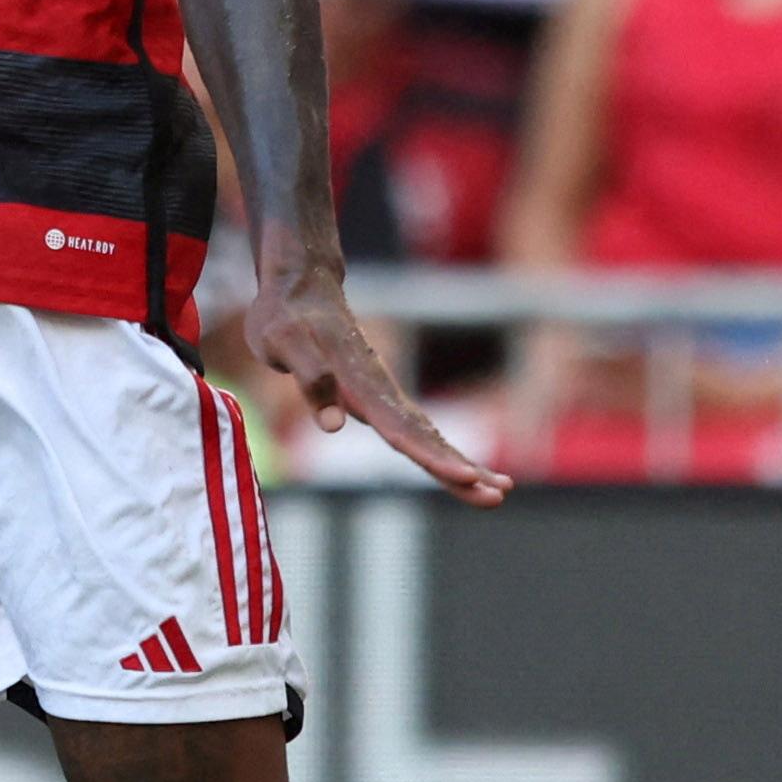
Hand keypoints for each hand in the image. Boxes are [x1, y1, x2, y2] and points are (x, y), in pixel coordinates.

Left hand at [245, 262, 511, 505]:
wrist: (301, 285)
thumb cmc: (285, 316)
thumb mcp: (281, 342)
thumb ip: (310, 378)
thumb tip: (334, 426)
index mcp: (359, 382)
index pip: (400, 430)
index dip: (431, 457)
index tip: (464, 478)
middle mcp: (379, 390)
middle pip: (424, 438)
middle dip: (459, 469)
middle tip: (498, 496)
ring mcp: (383, 393)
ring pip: (427, 435)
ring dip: (460, 463)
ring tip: (500, 490)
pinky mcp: (378, 395)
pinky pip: (414, 429)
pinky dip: (440, 450)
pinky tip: (461, 471)